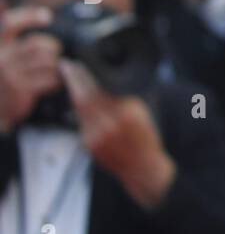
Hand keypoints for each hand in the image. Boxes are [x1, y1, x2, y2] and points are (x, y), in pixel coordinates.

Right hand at [0, 8, 60, 132]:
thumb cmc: (6, 77)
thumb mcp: (6, 52)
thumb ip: (9, 29)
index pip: (10, 24)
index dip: (29, 17)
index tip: (48, 17)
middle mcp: (2, 58)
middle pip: (37, 44)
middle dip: (52, 48)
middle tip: (54, 53)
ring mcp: (10, 75)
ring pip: (46, 61)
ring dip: (56, 65)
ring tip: (53, 69)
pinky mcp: (20, 89)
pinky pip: (49, 78)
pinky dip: (56, 79)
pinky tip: (54, 82)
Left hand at [61, 61, 175, 209]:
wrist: (143, 169)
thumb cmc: (148, 139)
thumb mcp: (144, 113)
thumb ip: (127, 98)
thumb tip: (110, 79)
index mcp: (128, 114)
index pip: (101, 90)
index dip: (86, 77)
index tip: (78, 64)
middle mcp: (110, 126)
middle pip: (85, 98)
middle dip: (74, 81)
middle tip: (67, 66)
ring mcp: (97, 138)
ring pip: (80, 110)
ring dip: (74, 93)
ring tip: (72, 80)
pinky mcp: (89, 146)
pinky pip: (81, 122)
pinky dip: (79, 109)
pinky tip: (79, 100)